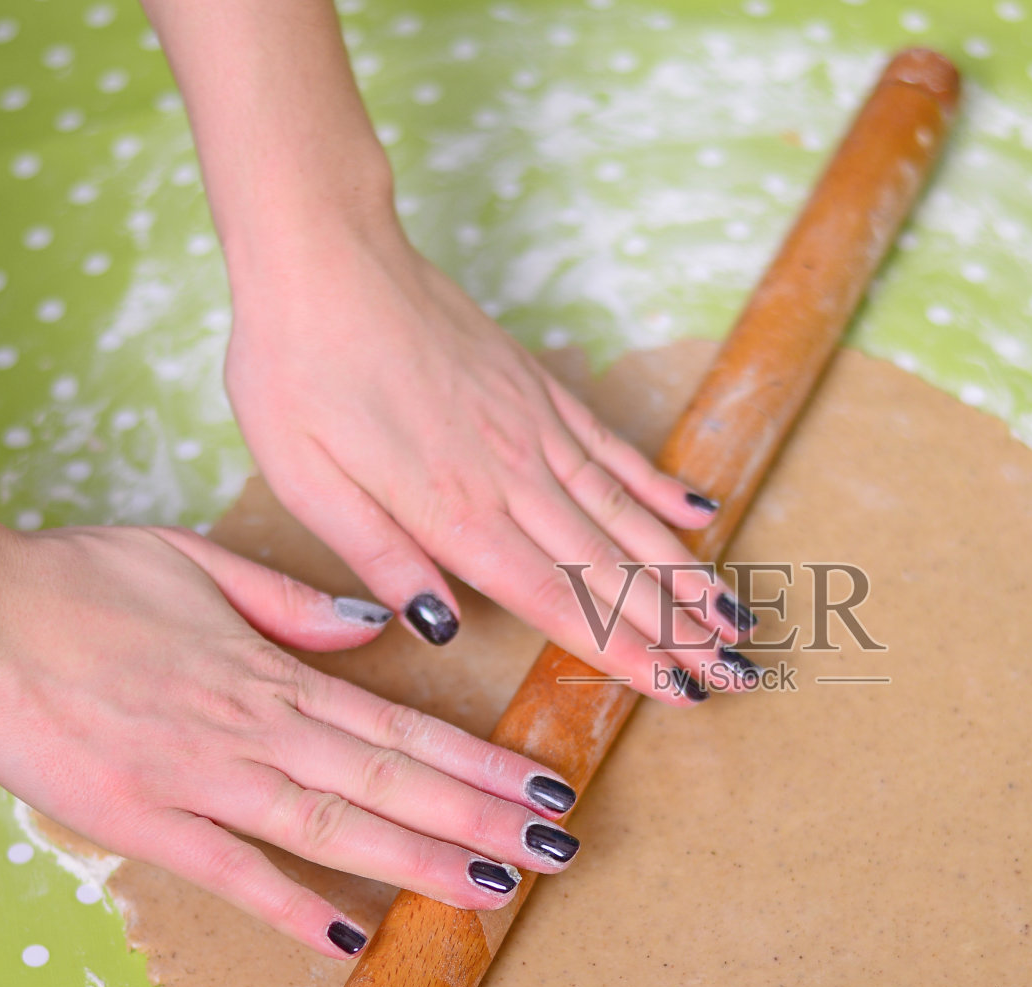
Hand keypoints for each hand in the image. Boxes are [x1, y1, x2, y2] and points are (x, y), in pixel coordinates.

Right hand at [0, 515, 586, 957]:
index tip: (545, 784)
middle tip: (559, 850)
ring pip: (335, 828)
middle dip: (482, 819)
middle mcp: (257, 729)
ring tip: (497, 889)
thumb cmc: (79, 580)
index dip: (482, 761)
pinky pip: (232, 873)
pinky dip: (294, 907)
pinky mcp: (141, 823)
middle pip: (392, 782)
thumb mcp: (199, 563)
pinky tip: (353, 941)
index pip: (404, 726)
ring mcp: (201, 778)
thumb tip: (375, 628)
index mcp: (275, 672)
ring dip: (421, 862)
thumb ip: (293, 603)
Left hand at [222, 218, 759, 704]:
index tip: (678, 687)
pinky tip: (700, 515)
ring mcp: (536, 429)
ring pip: (628, 515)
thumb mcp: (305, 479)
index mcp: (453, 509)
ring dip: (684, 571)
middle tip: (735, 668)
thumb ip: (380, 556)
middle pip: (610, 568)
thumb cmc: (296, 369)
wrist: (324, 253)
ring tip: (733, 614)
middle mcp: (513, 475)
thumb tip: (440, 629)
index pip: (556, 600)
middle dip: (678, 627)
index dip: (623, 650)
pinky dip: (661, 486)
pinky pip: (614, 448)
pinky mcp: (540, 389)